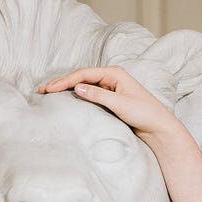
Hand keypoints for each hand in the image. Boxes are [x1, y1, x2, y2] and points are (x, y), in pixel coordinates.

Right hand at [37, 63, 175, 137]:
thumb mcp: (121, 105)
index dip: (65, 81)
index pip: (84, 74)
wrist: (159, 127)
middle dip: (62, 83)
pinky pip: (89, 93)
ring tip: (49, 93)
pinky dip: (76, 95)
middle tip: (42, 90)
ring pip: (84, 85)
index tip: (49, 89)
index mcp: (115, 74)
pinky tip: (66, 99)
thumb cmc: (145, 114)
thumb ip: (99, 96)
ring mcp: (111, 87)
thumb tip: (77, 88)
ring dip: (67, 88)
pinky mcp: (111, 98)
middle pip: (81, 77)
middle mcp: (112, 77)